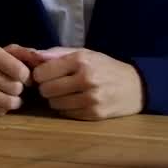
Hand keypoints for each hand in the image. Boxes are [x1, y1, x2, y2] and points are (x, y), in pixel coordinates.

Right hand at [0, 42, 33, 115]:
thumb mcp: (6, 52)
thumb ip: (25, 54)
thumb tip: (41, 58)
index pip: (20, 71)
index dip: (28, 77)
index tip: (24, 77)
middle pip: (15, 88)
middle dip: (19, 89)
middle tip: (14, 87)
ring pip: (7, 102)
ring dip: (14, 101)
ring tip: (11, 96)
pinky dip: (3, 108)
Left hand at [30, 48, 144, 119]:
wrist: (135, 86)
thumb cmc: (104, 66)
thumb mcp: (84, 53)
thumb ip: (56, 53)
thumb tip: (31, 55)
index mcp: (80, 60)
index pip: (42, 72)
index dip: (40, 74)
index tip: (45, 74)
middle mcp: (86, 79)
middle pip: (46, 90)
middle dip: (47, 87)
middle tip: (55, 84)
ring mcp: (91, 99)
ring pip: (54, 104)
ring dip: (56, 99)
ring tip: (66, 92)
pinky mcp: (94, 114)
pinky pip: (66, 114)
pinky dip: (67, 108)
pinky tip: (76, 101)